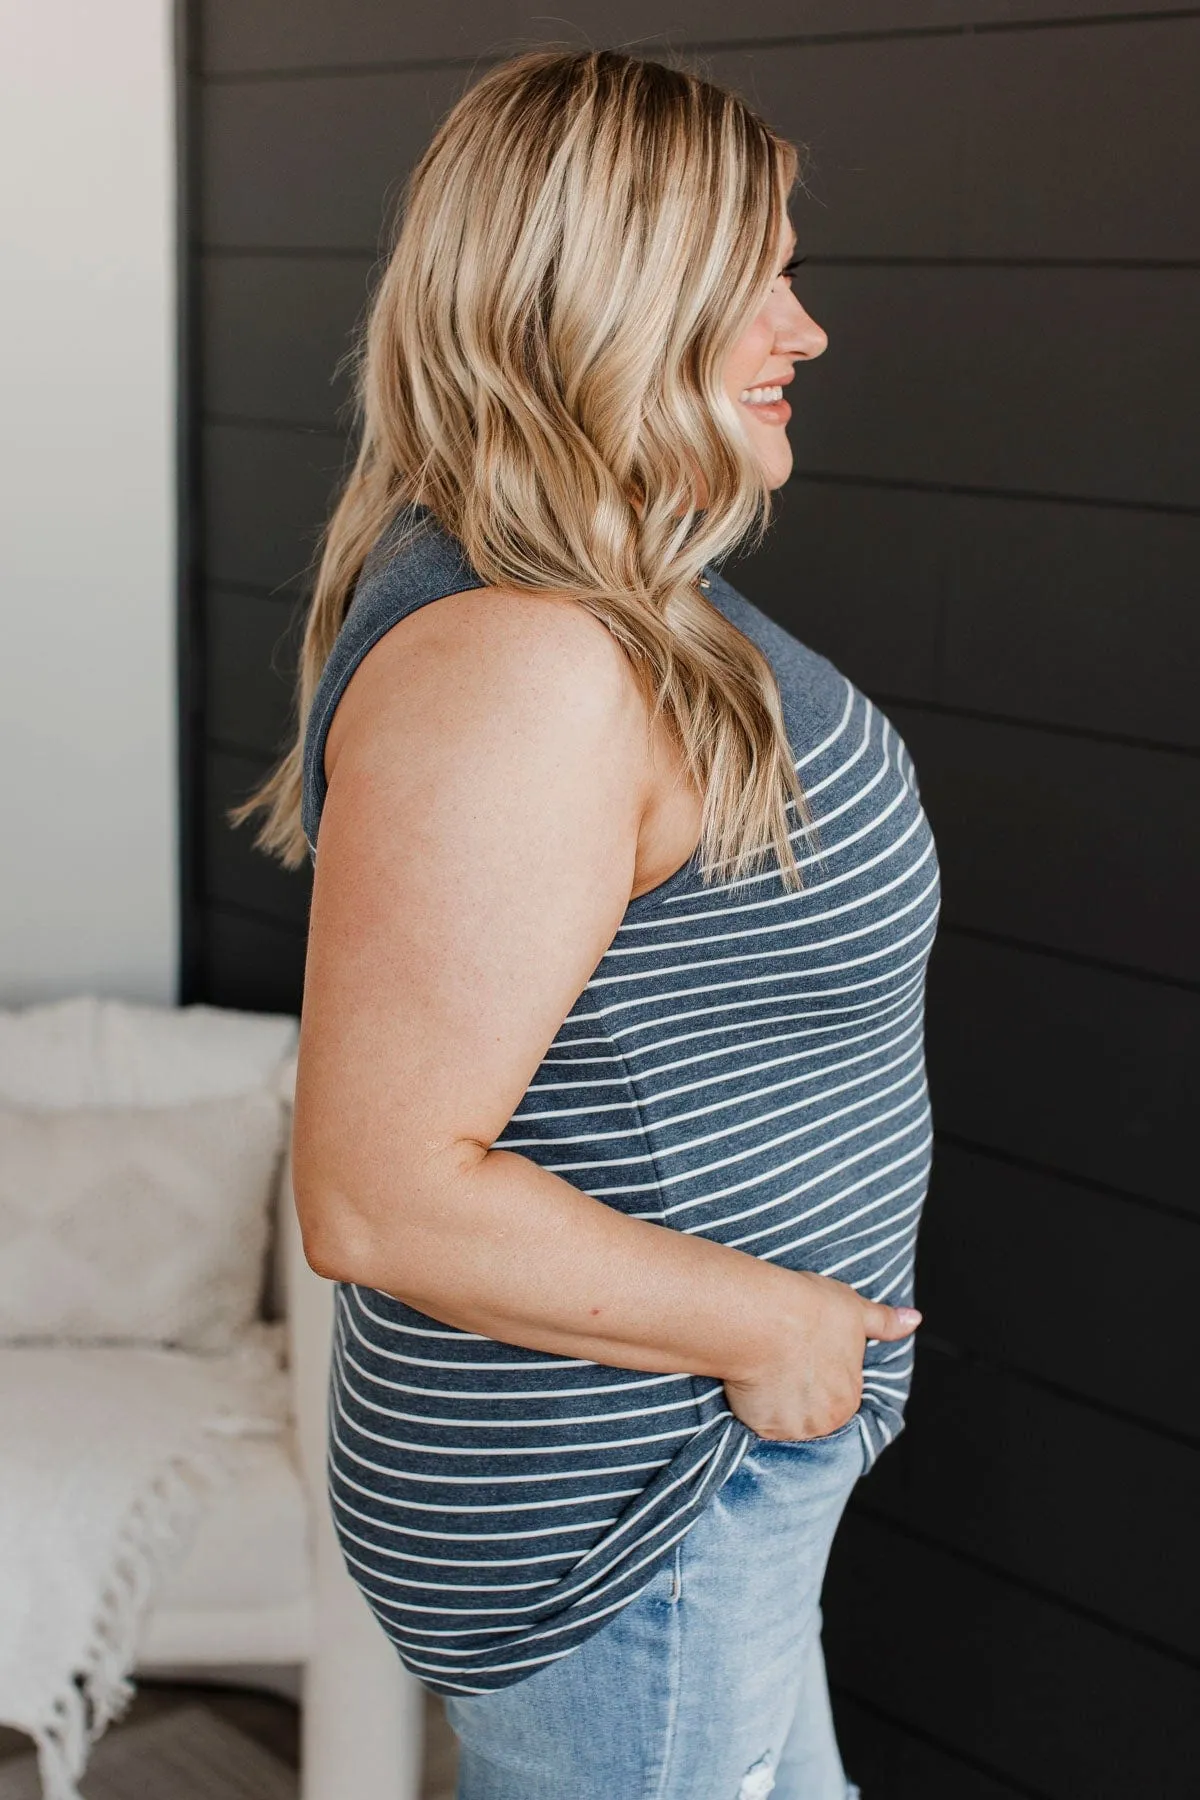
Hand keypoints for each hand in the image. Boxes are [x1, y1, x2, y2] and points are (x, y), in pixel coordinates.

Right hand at [723, 1268, 921, 1440]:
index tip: (805, 1353)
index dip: (819, 1370)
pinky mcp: (764, 1428)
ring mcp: (794, 1427)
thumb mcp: (854, 1309)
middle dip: (800, 1391)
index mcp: (851, 1397)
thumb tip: (914, 1320)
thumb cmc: (808, 1309)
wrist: (763, 1317)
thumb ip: (885, 1323)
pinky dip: (753, 1403)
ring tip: (768, 1366)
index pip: (837, 1392)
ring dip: (776, 1400)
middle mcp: (827, 1420)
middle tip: (785, 1360)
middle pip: (812, 1411)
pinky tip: (751, 1377)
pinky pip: (758, 1420)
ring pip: (785, 1418)